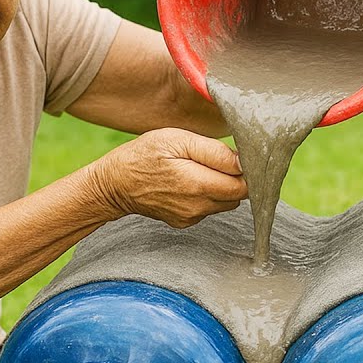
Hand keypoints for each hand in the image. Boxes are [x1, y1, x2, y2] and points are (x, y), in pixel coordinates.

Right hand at [90, 128, 247, 227]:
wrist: (114, 184)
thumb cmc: (144, 155)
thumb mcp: (177, 140)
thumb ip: (214, 152)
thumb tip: (244, 163)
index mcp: (198, 184)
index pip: (244, 185)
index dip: (248, 170)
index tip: (239, 156)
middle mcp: (198, 207)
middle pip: (238, 196)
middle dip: (236, 178)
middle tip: (219, 159)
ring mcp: (191, 217)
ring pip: (225, 203)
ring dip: (222, 187)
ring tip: (201, 169)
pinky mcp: (185, 222)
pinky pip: (209, 209)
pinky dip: (207, 195)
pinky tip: (189, 182)